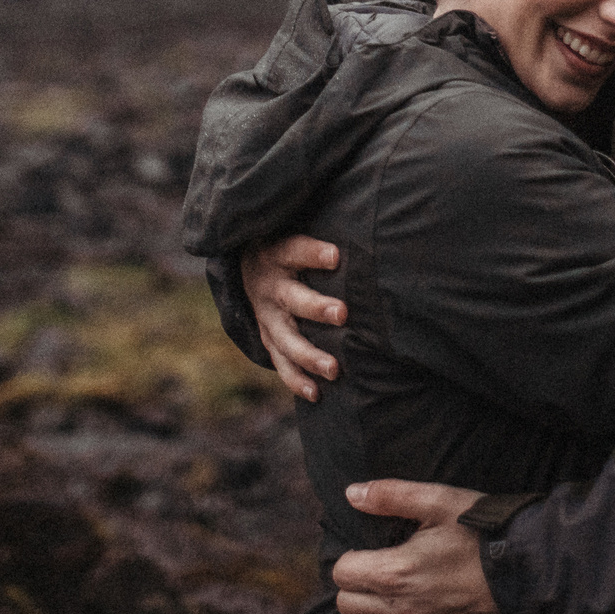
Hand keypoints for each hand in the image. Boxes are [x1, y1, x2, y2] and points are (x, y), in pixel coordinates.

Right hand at [242, 235, 343, 399]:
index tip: (336, 255)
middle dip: (317, 308)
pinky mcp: (268, 338)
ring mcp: (267, 317)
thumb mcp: (294, 228)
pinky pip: (280, 362)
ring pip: (286, 339)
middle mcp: (270, 287)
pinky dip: (296, 379)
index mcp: (277, 254)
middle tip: (342, 314)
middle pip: (293, 298)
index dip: (313, 253)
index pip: (294, 250)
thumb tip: (369, 220)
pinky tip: (316, 393)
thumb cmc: (290, 244)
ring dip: (310, 355)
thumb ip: (325, 228)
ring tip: (335, 369)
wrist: (245, 264)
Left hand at [333, 480, 514, 613]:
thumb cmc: (486, 533)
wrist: (533, 572)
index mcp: (397, 571)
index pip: (343, 573)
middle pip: (348, 606)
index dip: (352, 559)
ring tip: (386, 606)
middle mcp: (403, 610)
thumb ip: (392, 495)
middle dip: (356, 588)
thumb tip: (352, 493)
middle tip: (378, 575)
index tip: (370, 553)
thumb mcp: (441, 501)